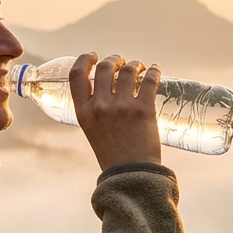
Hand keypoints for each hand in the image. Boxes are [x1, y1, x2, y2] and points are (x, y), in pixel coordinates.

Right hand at [70, 52, 162, 170]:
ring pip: (128, 70)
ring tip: (140, 68)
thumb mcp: (93, 132)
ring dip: (134, 64)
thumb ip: (95, 111)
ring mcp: (122, 106)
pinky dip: (154, 71)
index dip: (84, 60)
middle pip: (104, 67)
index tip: (93, 55)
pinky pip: (150, 80)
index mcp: (84, 112)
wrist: (131, 176)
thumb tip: (106, 90)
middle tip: (122, 62)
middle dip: (114, 59)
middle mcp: (100, 106)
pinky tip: (155, 70)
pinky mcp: (144, 109)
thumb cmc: (113, 156)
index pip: (76, 76)